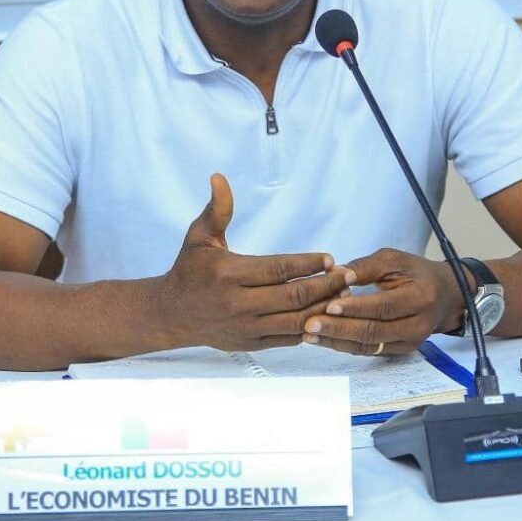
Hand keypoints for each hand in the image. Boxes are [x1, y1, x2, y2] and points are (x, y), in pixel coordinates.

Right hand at [160, 174, 353, 350]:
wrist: (172, 314)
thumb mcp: (199, 237)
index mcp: (229, 275)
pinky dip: (310, 328)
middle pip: (293, 297)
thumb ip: (217, 209)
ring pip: (295, 321)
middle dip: (326, 286)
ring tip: (345, 295)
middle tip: (349, 275)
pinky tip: (327, 315)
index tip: (330, 257)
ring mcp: (247, 327)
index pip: (278, 270)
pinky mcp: (252, 343)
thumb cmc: (190, 270)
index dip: (307, 264)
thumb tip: (219, 177)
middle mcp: (239, 304)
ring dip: (323, 309)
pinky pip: (288, 339)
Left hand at [301, 248, 464, 355]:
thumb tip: (338, 274)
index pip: (383, 306)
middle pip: (373, 331)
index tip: (329, 305)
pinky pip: (369, 351)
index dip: (355, 308)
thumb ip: (366, 267)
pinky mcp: (400, 350)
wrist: (444, 296)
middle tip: (310, 323)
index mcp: (419, 297)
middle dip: (339, 328)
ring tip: (309, 333)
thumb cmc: (416, 273)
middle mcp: (417, 324)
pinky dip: (344, 345)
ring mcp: (409, 341)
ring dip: (336, 340)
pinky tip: (323, 338)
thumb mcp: (394, 259)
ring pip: (369, 345)